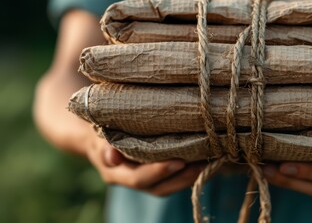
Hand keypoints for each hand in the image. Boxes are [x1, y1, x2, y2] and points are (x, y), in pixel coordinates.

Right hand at [86, 134, 205, 195]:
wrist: (93, 136)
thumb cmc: (98, 130)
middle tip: (204, 165)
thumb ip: (105, 145)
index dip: (159, 172)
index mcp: (115, 173)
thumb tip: (112, 157)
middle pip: (159, 188)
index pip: (139, 178)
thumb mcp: (98, 134)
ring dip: (190, 178)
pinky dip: (188, 173)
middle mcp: (130, 180)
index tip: (180, 161)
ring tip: (211, 165)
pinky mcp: (154, 175)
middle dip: (182, 178)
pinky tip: (205, 162)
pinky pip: (172, 179)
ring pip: (168, 187)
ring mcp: (143, 180)